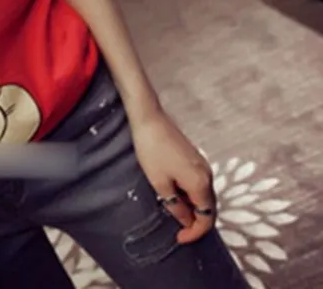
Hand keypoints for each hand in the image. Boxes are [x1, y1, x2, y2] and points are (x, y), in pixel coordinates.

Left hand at [130, 109, 215, 244]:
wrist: (149, 118)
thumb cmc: (151, 150)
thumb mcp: (160, 183)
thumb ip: (176, 206)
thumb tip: (186, 220)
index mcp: (201, 183)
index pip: (207, 218)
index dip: (195, 232)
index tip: (179, 238)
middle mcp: (207, 175)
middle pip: (209, 207)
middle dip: (196, 222)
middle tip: (178, 230)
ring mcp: (202, 164)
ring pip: (203, 195)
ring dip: (192, 207)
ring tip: (174, 212)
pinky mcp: (195, 158)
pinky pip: (198, 183)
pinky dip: (190, 195)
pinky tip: (175, 194)